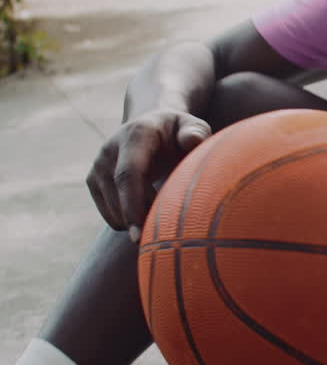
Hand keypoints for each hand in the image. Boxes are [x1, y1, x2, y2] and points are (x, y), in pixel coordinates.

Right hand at [86, 109, 210, 236]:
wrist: (153, 126)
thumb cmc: (180, 133)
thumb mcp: (192, 127)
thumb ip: (196, 132)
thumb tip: (192, 141)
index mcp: (136, 136)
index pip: (128, 174)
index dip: (133, 205)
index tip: (140, 234)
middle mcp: (110, 150)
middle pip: (120, 198)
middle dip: (140, 222)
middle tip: (166, 238)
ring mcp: (98, 166)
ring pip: (115, 212)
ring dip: (140, 221)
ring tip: (166, 210)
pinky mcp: (93, 181)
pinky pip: (112, 217)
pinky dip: (131, 222)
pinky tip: (150, 209)